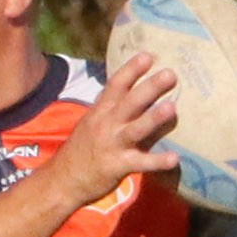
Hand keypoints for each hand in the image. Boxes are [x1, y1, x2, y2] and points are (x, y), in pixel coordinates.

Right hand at [52, 53, 180, 207]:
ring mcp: (112, 145)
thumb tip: (141, 98)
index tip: (150, 55)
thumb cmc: (82, 150)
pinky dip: (157, 161)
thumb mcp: (92, 124)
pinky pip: (140, 163)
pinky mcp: (117, 166)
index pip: (116, 84)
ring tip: (173, 108)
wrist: (62, 180)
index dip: (132, 69)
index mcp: (100, 111)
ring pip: (135, 128)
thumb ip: (114, 111)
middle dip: (150, 86)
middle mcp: (106, 124)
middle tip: (171, 74)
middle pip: (130, 101)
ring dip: (154, 118)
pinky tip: (174, 159)